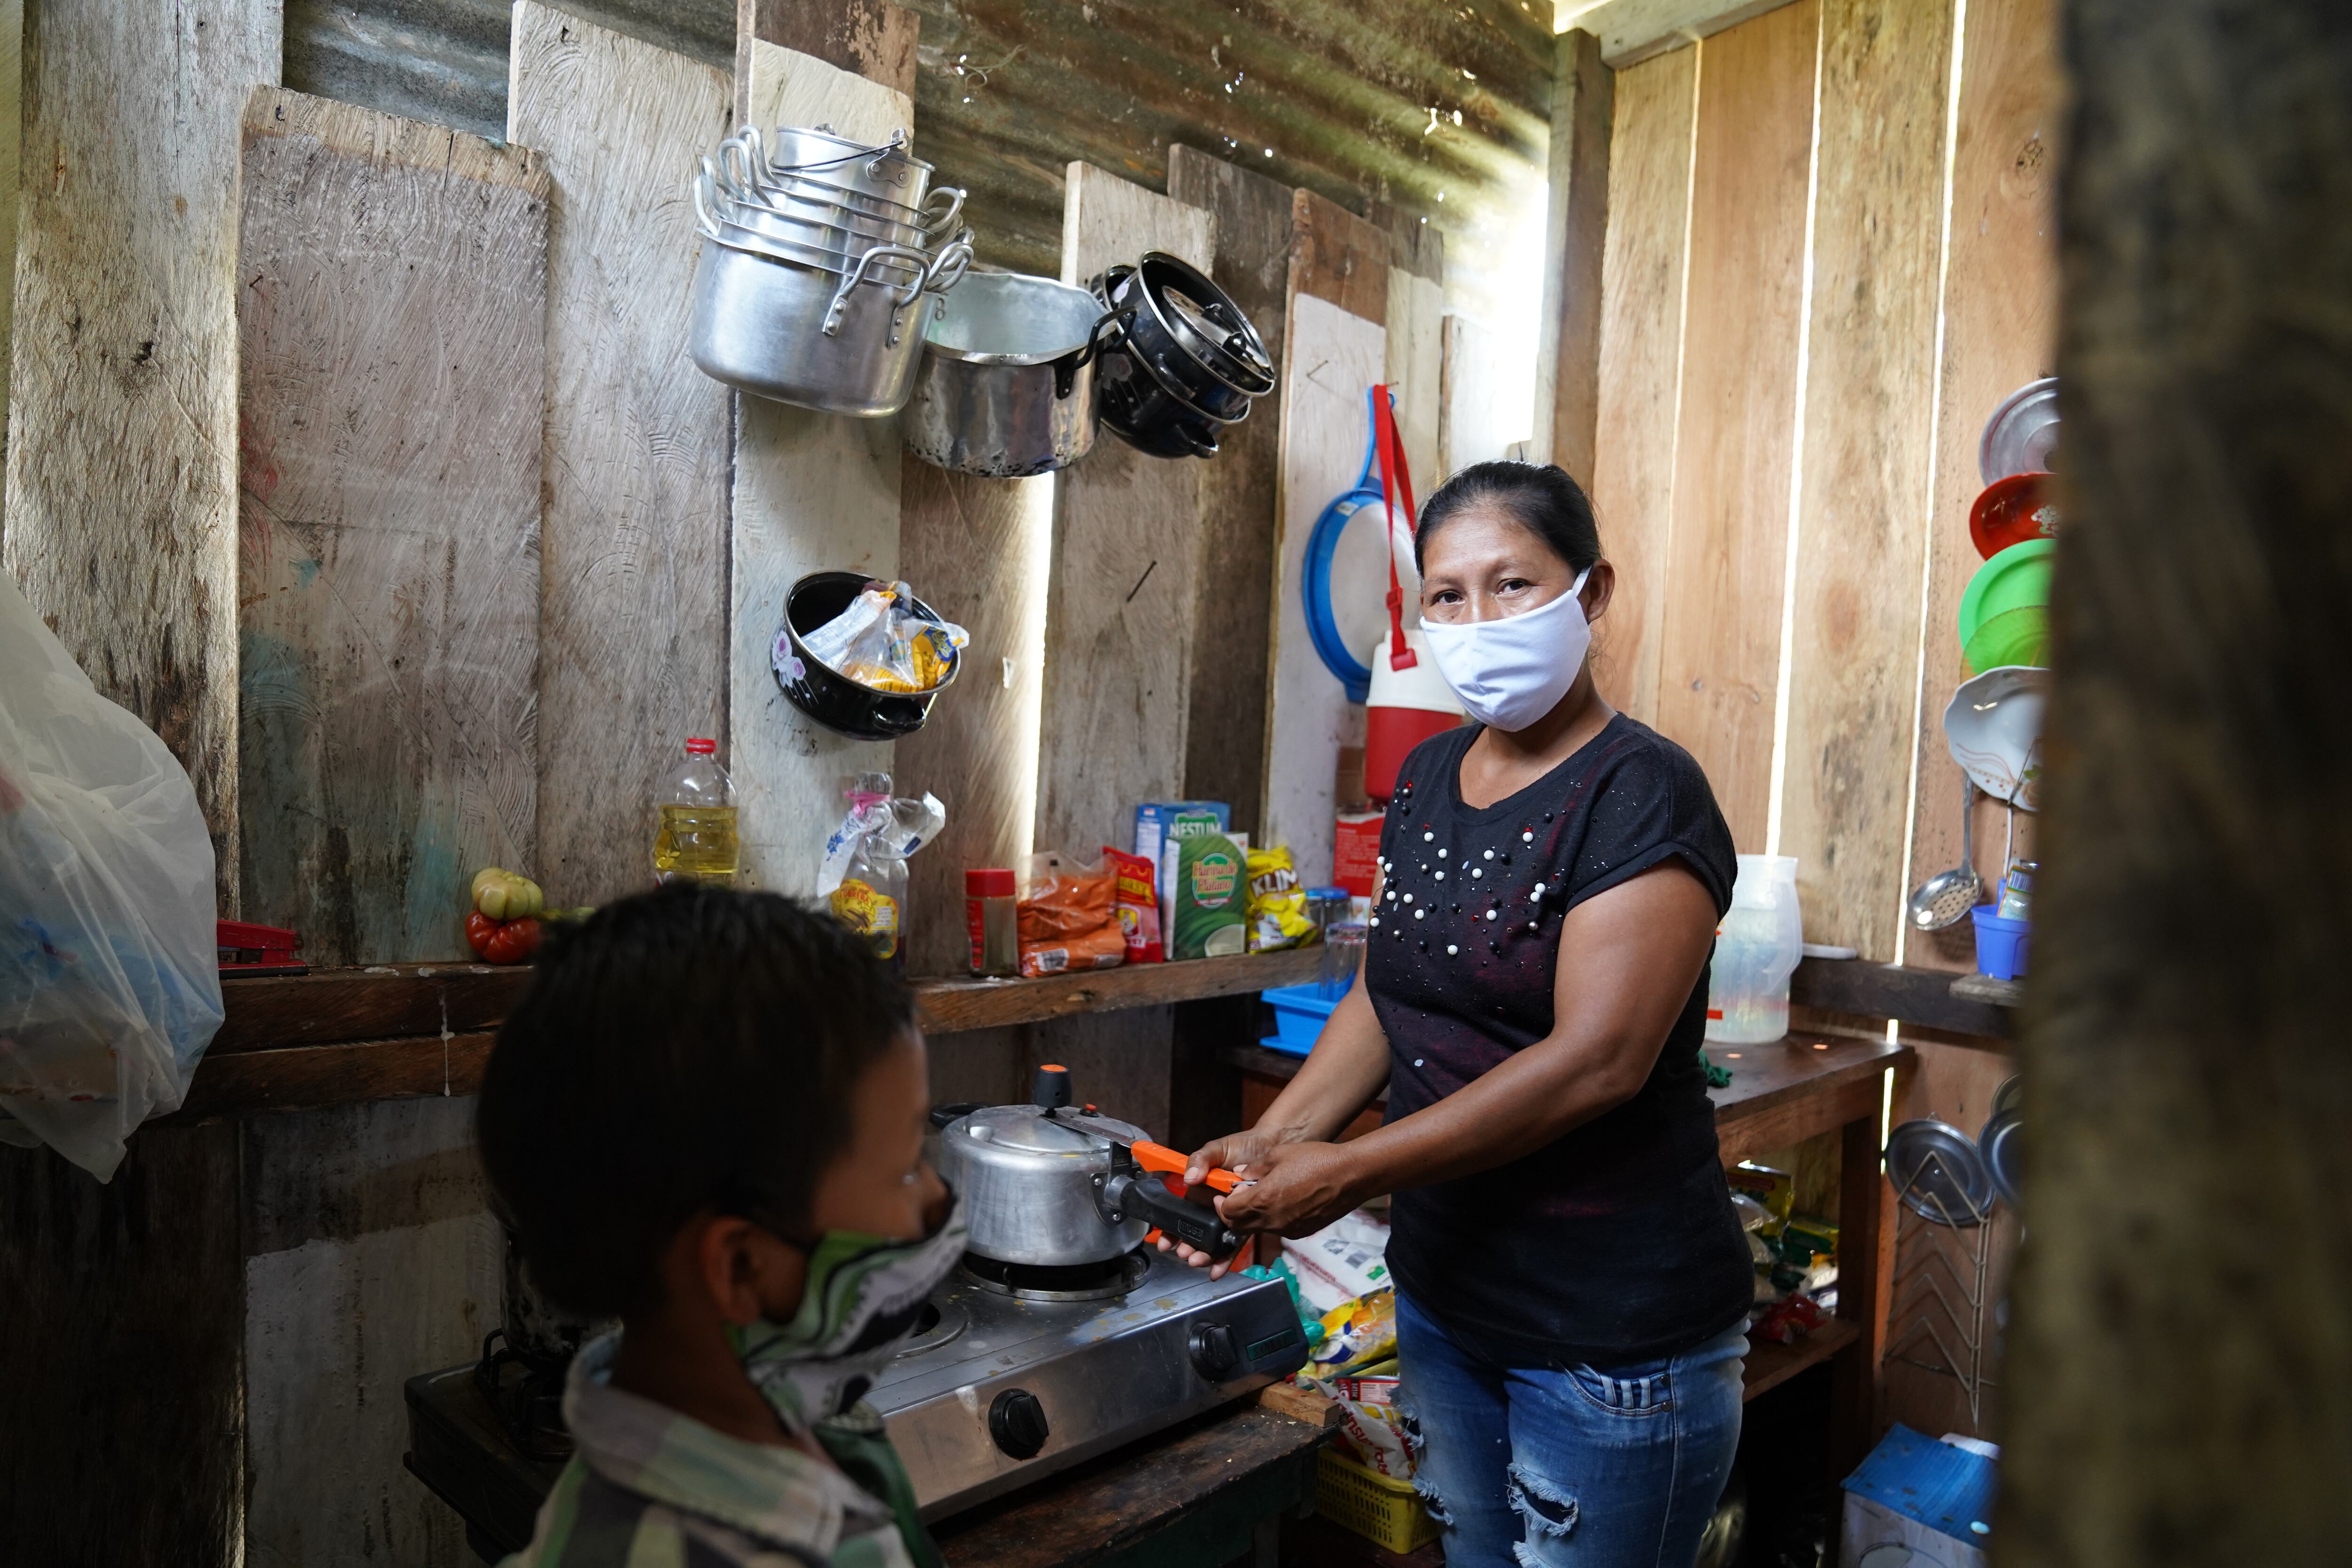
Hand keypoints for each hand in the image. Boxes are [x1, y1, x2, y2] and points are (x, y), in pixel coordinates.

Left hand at [1160, 1136, 1368, 1278]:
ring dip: (1250, 1219)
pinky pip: (1277, 1230)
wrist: (1350, 1175)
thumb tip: (1240, 1174)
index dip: (1221, 1204)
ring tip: (1257, 1200)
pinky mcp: (1301, 1232)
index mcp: (1263, 1199)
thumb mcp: (1278, 1155)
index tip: (1221, 1195)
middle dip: (1230, 1216)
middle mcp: (1273, 1219)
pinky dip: (1270, 1221)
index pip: (1228, 1212)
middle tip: (1232, 1202)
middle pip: (1238, 1227)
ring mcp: (1288, 1229)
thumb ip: (1254, 1168)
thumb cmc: (1316, 1159)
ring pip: (1257, 1230)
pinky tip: (1279, 1205)